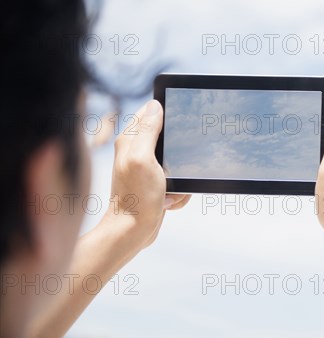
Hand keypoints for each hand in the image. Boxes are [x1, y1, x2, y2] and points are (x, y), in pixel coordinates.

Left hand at [104, 99, 190, 251]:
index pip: (149, 112)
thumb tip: (155, 105)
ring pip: (178, 163)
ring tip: (167, 189)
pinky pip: (178, 182)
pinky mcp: (154, 185)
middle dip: (179, 155)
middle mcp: (136, 152)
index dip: (166, 114)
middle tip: (172, 169)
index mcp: (130, 140)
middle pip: (169, 139)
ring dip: (180, 178)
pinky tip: (167, 200)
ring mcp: (146, 169)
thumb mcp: (143, 159)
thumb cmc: (136, 198)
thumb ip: (148, 131)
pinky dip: (177, 192)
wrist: (132, 231)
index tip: (178, 126)